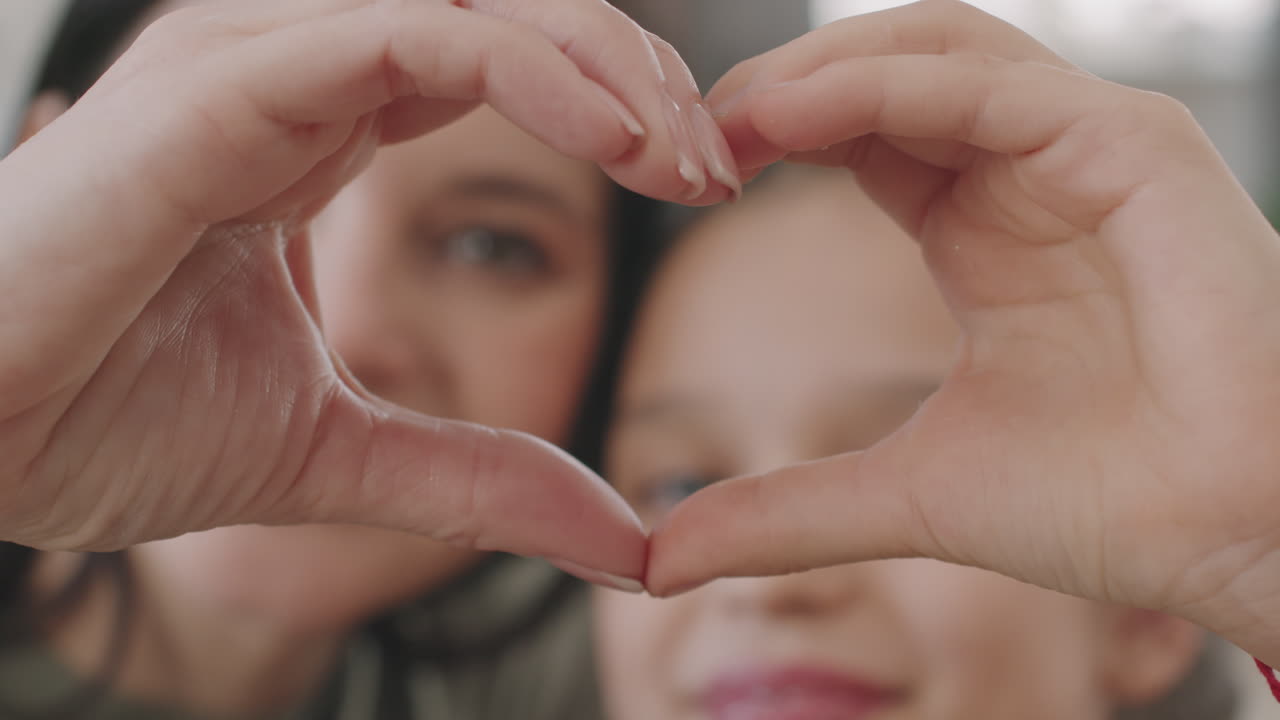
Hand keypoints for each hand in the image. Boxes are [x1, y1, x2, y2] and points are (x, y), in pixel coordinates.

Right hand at [0, 0, 737, 589]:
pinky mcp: (219, 83)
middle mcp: (294, 70)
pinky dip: (523, 67)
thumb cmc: (109, 421)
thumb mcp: (343, 452)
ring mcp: (254, 61)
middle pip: (508, 15)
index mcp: (318, 128)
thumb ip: (479, 479)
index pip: (501, 63)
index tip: (698, 188)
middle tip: (717, 165)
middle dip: (632, 76)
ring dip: (599, 59)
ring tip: (685, 153)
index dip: (614, 113)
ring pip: (472, 1)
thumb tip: (618, 537)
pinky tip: (612, 136)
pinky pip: (405, 32)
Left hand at [646, 0, 1279, 660]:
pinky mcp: (1136, 147)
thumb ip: (786, 510)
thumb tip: (665, 558)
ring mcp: (1086, 149)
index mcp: (981, 227)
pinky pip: (990, 86)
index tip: (684, 176)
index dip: (766, 138)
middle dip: (779, 88)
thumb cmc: (1107, 507)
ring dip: (819, 70)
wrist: (1235, 544)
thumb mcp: (905, 494)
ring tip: (729, 118)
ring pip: (935, 49)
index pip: (856, 133)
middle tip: (686, 136)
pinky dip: (885, 87)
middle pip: (885, 69)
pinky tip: (797, 116)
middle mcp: (1029, 173)